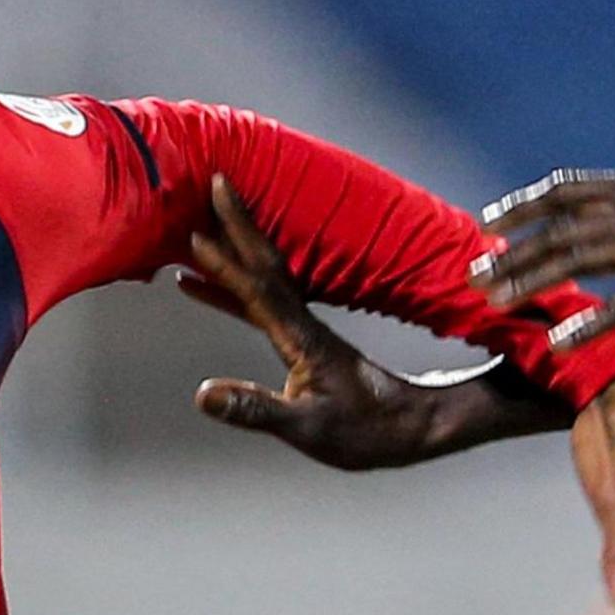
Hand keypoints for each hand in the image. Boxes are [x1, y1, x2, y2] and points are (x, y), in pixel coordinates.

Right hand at [180, 176, 467, 469]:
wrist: (418, 429)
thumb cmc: (369, 433)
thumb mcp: (309, 429)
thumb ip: (256, 409)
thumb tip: (204, 394)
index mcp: (301, 339)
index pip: (258, 289)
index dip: (226, 261)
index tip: (199, 229)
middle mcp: (302, 324)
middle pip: (264, 264)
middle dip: (239, 223)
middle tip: (218, 181)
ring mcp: (304, 329)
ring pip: (262, 276)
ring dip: (233, 249)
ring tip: (196, 229)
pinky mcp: (304, 340)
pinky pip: (260, 300)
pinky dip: (231, 286)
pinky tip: (206, 288)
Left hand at [477, 167, 614, 344]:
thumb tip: (584, 217)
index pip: (566, 189)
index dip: (521, 206)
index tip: (485, 224)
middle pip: (561, 227)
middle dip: (510, 252)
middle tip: (470, 276)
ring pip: (580, 259)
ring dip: (530, 282)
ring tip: (492, 304)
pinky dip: (589, 322)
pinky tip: (559, 343)